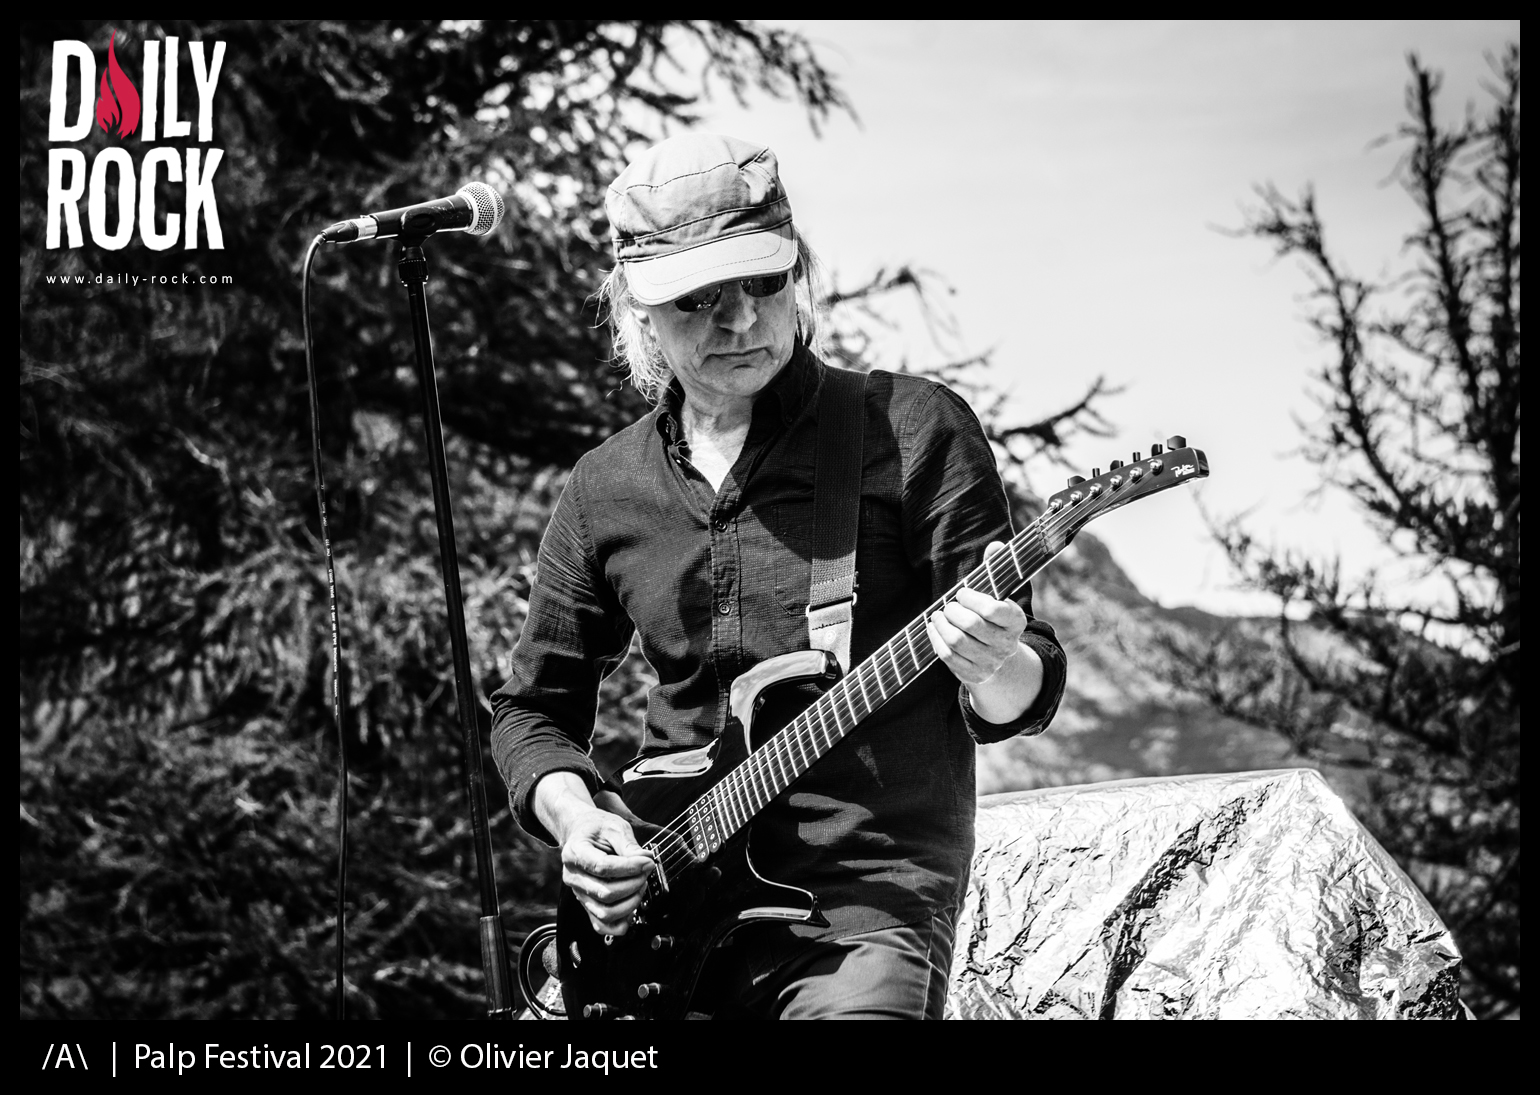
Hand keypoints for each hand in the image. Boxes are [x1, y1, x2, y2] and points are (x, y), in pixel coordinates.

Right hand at [534, 772, 654, 936]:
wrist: (581, 832)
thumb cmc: (597, 829)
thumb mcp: (614, 827)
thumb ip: (629, 845)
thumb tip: (646, 860)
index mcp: (574, 852)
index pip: (602, 867)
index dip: (630, 867)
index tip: (648, 861)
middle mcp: (573, 877)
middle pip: (605, 893)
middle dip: (633, 884)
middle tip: (646, 871)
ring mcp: (578, 894)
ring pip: (605, 913)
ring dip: (630, 903)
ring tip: (640, 885)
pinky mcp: (586, 905)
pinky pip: (601, 925)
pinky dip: (620, 923)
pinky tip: (632, 908)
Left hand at [926, 541, 1027, 685]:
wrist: (998, 659)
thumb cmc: (993, 617)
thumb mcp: (998, 595)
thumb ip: (995, 570)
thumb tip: (995, 545)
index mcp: (1016, 622)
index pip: (993, 610)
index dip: (972, 598)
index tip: (961, 592)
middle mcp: (1006, 645)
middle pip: (971, 625)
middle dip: (953, 611)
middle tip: (947, 605)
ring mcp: (990, 663)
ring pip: (957, 642)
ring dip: (941, 625)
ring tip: (937, 615)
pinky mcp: (973, 675)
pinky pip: (948, 657)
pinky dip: (936, 640)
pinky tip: (933, 628)